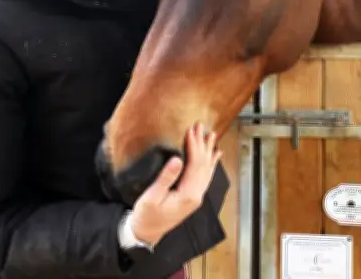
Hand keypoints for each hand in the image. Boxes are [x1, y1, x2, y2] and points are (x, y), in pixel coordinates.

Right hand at [128, 123, 222, 245]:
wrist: (146, 233)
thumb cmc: (146, 215)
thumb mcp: (152, 197)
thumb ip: (166, 178)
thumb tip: (177, 159)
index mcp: (188, 195)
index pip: (195, 164)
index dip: (194, 146)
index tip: (191, 130)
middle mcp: (197, 195)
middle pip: (204, 165)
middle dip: (202, 144)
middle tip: (201, 126)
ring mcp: (196, 196)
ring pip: (207, 170)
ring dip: (208, 151)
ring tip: (211, 135)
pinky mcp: (193, 197)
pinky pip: (205, 177)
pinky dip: (211, 164)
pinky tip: (215, 155)